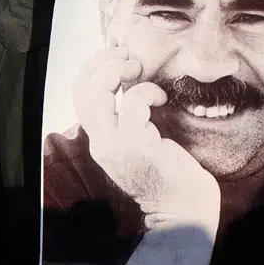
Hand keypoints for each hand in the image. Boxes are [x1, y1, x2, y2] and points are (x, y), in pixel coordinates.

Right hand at [73, 47, 220, 228]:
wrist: (182, 210)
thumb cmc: (170, 172)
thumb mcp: (142, 139)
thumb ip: (131, 116)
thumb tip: (134, 77)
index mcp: (101, 139)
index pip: (80, 96)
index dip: (94, 68)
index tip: (117, 54)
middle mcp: (101, 143)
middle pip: (82, 91)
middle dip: (101, 62)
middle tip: (127, 54)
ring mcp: (116, 146)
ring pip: (97, 95)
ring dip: (116, 70)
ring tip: (137, 67)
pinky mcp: (137, 146)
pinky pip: (133, 105)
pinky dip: (147, 92)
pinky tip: (162, 98)